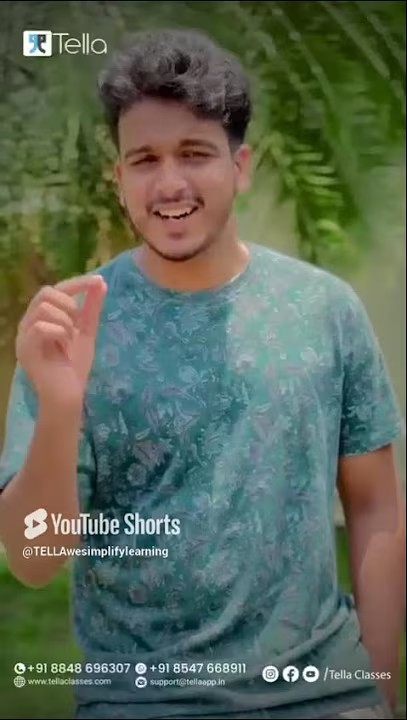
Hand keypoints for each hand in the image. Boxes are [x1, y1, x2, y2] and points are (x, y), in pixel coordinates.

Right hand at [16, 274, 106, 405]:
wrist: (68, 395)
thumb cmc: (74, 367)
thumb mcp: (86, 332)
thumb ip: (91, 308)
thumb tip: (100, 282)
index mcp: (40, 318)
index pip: (54, 290)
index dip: (76, 283)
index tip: (97, 281)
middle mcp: (28, 323)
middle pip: (45, 292)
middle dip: (69, 305)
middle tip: (76, 326)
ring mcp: (23, 336)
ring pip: (43, 308)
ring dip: (65, 321)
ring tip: (69, 340)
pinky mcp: (24, 349)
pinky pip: (40, 326)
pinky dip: (59, 332)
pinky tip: (63, 346)